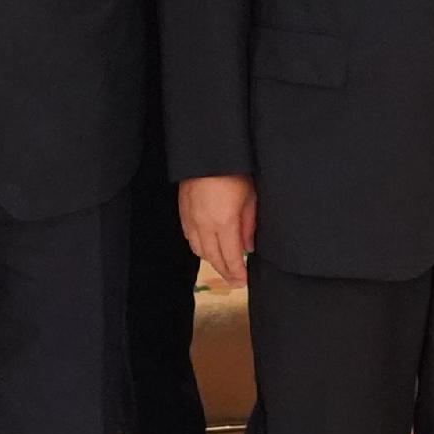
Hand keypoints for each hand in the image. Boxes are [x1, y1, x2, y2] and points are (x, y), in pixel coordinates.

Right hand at [178, 173, 257, 289]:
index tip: (243, 281)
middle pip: (214, 259)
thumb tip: (248, 247)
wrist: (208, 153)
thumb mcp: (250, 197)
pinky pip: (190, 238)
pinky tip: (208, 247)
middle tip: (236, 280)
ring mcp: (191, 219)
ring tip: (224, 264)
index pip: (231, 258)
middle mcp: (205, 226)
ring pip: (200, 251)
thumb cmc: (233, 171)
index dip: (237, 273)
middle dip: (225, 272)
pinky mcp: (184, 212)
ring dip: (212, 260)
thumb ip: (249, 225)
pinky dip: (200, 247)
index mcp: (224, 224)